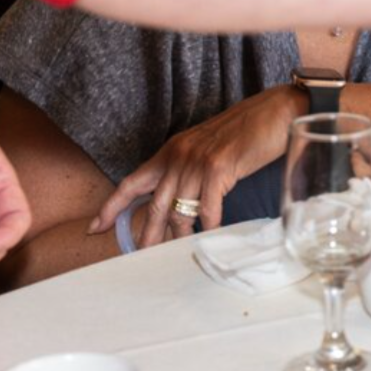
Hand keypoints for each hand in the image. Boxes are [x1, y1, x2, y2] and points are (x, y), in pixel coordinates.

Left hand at [89, 85, 301, 246]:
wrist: (275, 111)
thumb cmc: (247, 130)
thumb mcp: (208, 148)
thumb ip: (191, 168)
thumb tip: (184, 199)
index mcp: (170, 151)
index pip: (131, 183)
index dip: (111, 207)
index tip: (95, 228)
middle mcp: (178, 156)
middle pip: (154, 205)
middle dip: (147, 235)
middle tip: (141, 259)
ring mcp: (196, 162)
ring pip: (180, 210)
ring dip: (181, 235)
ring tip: (181, 253)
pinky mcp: (218, 168)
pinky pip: (207, 207)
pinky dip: (209, 225)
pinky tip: (211, 236)